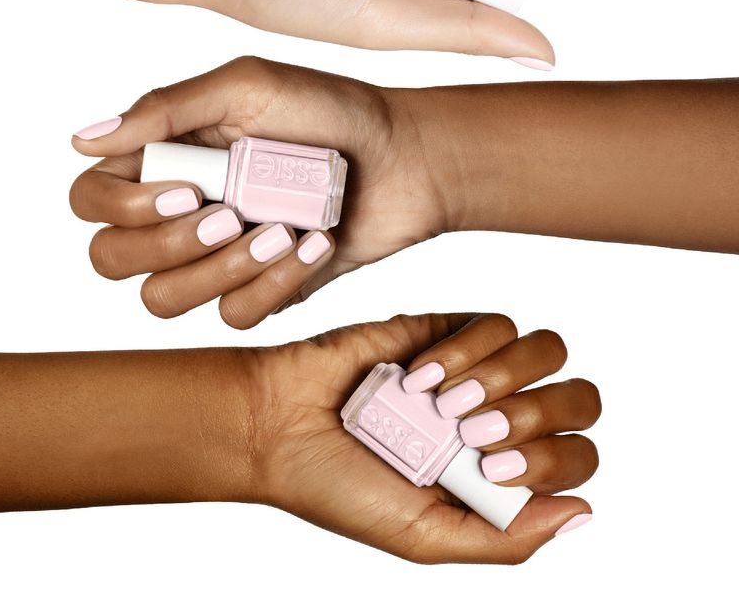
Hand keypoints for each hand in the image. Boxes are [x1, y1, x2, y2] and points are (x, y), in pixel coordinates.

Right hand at [70, 57, 437, 325]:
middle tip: (229, 214)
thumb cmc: (331, 111)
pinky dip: (274, 283)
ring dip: (220, 270)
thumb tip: (82, 141)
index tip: (188, 187)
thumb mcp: (249, 87)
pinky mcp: (263, 288)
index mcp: (167, 160)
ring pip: (165, 300)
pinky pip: (234, 315)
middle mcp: (182, 213)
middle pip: (113, 259)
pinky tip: (313, 244)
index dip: (123, 206)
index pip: (93, 200)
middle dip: (166, 246)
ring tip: (280, 230)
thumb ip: (168, 109)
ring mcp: (219, 257)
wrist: (407, 157)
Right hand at [252, 311, 598, 562]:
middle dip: (534, 416)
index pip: (576, 458)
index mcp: (500, 473)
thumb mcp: (423, 537)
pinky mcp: (444, 328)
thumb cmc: (339, 485)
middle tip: (472, 433)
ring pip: (543, 352)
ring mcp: (474, 368)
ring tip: (442, 402)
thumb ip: (506, 538)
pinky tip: (420, 375)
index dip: (552, 461)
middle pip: (576, 400)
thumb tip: (583, 514)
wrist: (277, 425)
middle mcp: (497, 417)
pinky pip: (494, 323)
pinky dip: (465, 349)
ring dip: (500, 377)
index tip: (489, 470)